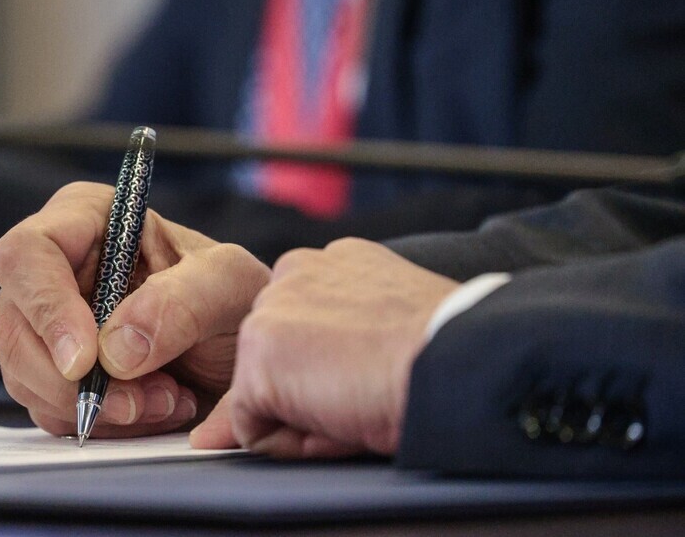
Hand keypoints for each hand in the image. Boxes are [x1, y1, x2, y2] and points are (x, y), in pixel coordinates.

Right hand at [0, 182, 269, 437]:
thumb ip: (183, 301)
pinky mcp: (61, 373)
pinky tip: (156, 408)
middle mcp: (60, 270)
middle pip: (15, 328)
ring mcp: (53, 325)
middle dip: (77, 380)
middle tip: (146, 398)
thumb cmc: (236, 298)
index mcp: (89, 219)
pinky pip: (53, 411)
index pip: (29, 254)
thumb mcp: (230, 284)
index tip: (86, 361)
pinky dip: (104, 424)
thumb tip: (114, 348)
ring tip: (168, 398)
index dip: (47, 308)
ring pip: (28, 378)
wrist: (243, 350)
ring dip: (99, 407)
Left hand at [190, 238, 459, 456]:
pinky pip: (252, 426)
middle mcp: (294, 272)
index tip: (370, 373)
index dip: (332, 371)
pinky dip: (290, 443)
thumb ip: (330, 342)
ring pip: (261, 391)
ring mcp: (271, 308)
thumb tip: (288, 381)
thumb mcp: (381, 333)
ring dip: (301, 414)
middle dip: (308, 389)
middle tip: (364, 392)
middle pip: (276, 359)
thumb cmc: (439, 352)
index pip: (302, 332)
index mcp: (331, 264)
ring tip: (355, 403)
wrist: (455, 359)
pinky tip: (338, 421)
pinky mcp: (260, 349)